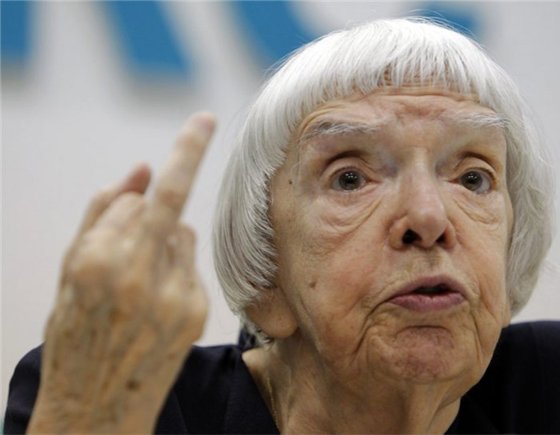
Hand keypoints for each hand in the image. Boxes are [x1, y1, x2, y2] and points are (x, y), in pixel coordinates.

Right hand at [28, 113, 215, 433]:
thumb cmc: (75, 331)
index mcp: (96, 264)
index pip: (141, 199)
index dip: (176, 159)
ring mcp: (172, 297)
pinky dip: (176, 268)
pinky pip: (191, 266)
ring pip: (181, 235)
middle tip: (201, 122)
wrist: (97, 405)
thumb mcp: (68, 273)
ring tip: (138, 279)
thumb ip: (104, 215)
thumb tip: (140, 170)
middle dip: (170, 182)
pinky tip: (156, 298)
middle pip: (166, 207)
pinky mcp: (195, 312)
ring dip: (163, 240)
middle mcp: (138, 277)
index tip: (205, 122)